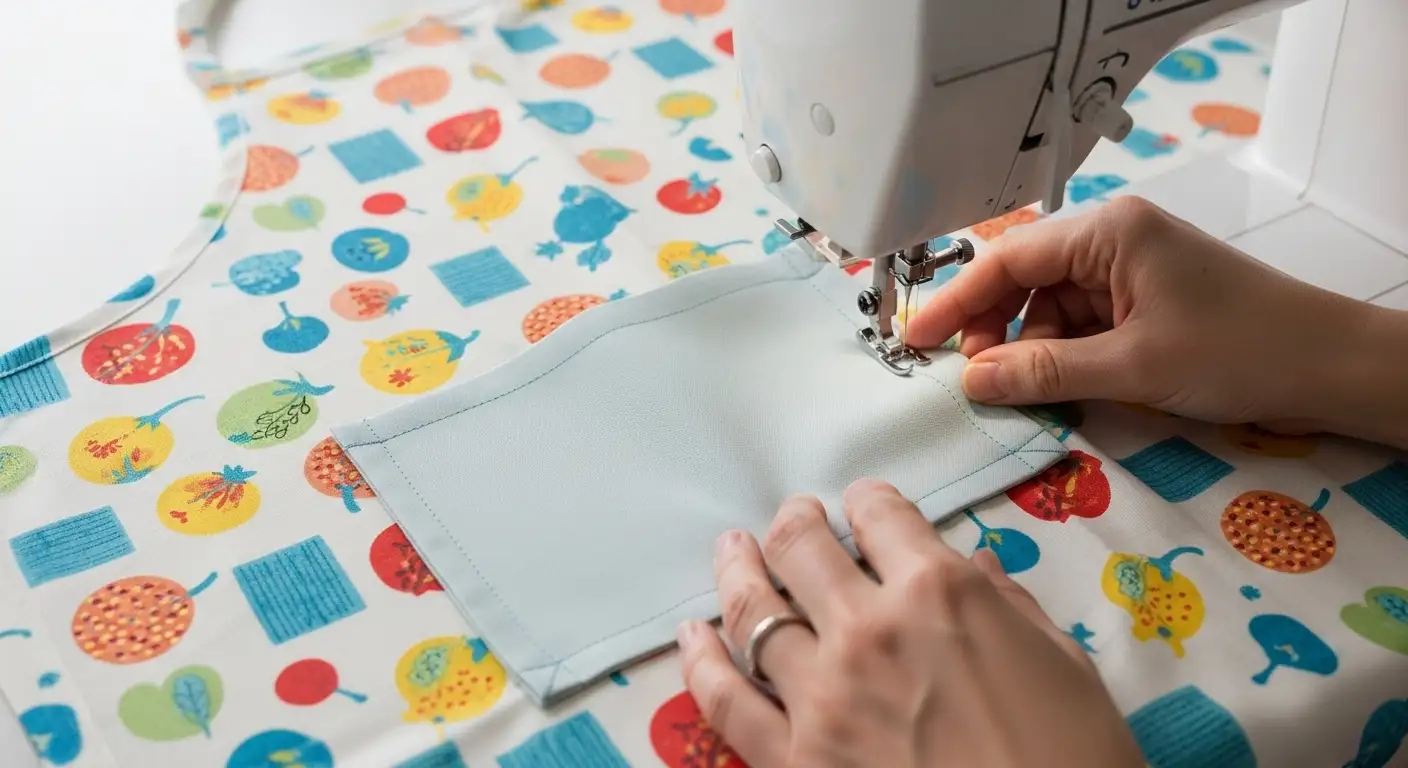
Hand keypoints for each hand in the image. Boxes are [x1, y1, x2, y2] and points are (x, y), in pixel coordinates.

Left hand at [676, 480, 1142, 767]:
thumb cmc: (1077, 761)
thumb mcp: (1063, 669)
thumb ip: (1008, 609)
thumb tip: (976, 571)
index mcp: (941, 594)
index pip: (883, 516)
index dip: (870, 502)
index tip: (864, 505)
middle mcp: (868, 630)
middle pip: (804, 549)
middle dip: (797, 522)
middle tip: (796, 518)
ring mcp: (820, 696)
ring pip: (753, 610)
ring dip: (740, 570)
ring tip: (734, 550)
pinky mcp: (790, 760)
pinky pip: (725, 699)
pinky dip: (702, 659)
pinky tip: (693, 634)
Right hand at [906, 197, 1407, 448]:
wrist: (1329, 366)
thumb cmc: (1237, 350)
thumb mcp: (1132, 367)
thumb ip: (1044, 373)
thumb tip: (971, 382)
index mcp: (1107, 232)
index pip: (1007, 259)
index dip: (955, 302)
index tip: (915, 342)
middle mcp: (1112, 240)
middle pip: (1024, 282)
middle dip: (993, 331)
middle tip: (974, 382)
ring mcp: (1129, 270)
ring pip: (1049, 309)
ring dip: (1028, 350)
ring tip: (1017, 393)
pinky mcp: (1143, 301)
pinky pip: (1080, 325)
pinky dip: (1061, 357)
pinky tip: (1053, 388)